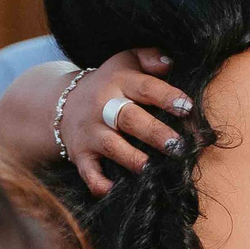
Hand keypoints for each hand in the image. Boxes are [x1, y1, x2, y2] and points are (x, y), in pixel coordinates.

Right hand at [60, 48, 190, 195]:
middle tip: (178, 145)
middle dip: (154, 133)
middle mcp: (103, 106)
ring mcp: (91, 132)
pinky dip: (97, 182)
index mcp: (119, 82)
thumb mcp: (125, 62)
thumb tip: (169, 63)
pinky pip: (88, 170)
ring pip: (111, 146)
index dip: (166, 97)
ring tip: (151, 167)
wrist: (62, 103)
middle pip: (130, 118)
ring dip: (131, 158)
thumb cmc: (109, 84)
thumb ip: (149, 58)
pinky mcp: (80, 154)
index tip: (187, 108)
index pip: (145, 88)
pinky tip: (111, 190)